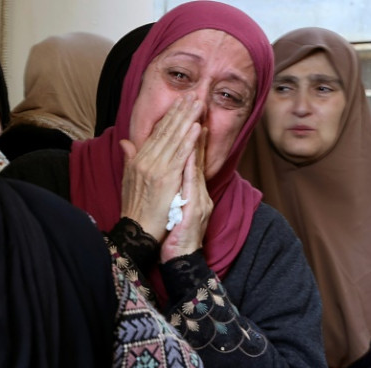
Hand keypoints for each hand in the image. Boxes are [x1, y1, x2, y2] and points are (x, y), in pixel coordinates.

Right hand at [119, 93, 203, 241]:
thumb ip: (130, 159)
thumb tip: (126, 142)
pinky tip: (196, 128)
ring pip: (174, 139)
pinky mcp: (165, 178)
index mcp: (139, 159)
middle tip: (193, 95)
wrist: (137, 232)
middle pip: (166, 131)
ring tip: (197, 104)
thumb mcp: (129, 181)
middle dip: (180, 112)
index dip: (169, 117)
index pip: (157, 133)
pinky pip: (179, 156)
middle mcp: (146, 160)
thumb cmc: (136, 210)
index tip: (180, 102)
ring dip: (186, 120)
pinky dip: (188, 141)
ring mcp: (155, 168)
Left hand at [160, 127, 213, 261]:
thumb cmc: (177, 234)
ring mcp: (199, 199)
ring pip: (197, 166)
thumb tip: (171, 170)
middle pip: (197, 157)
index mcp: (193, 190)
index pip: (192, 158)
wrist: (183, 257)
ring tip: (195, 119)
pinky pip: (193, 185)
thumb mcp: (176, 207)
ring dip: (196, 142)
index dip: (192, 136)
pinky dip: (192, 166)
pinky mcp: (196, 209)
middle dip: (195, 131)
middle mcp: (199, 191)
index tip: (191, 114)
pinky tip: (190, 151)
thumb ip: (174, 186)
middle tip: (196, 107)